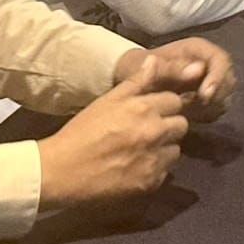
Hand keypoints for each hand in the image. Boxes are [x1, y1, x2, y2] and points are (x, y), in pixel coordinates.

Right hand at [36, 58, 188, 211]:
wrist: (62, 172)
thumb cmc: (82, 131)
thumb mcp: (107, 100)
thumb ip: (136, 81)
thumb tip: (154, 60)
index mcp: (144, 108)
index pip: (175, 100)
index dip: (164, 105)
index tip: (151, 111)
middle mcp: (155, 132)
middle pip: (181, 125)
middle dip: (168, 125)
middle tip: (148, 131)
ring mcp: (155, 159)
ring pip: (176, 149)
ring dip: (164, 148)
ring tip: (142, 150)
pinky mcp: (151, 182)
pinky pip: (166, 171)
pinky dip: (155, 169)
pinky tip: (136, 167)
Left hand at [116, 38, 235, 121]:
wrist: (131, 82)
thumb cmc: (138, 68)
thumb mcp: (150, 65)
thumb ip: (172, 67)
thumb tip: (199, 70)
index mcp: (198, 50)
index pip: (221, 60)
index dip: (218, 77)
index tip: (205, 95)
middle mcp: (208, 64)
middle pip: (228, 79)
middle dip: (216, 95)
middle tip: (197, 108)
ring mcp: (209, 81)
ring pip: (225, 95)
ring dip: (211, 106)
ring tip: (189, 112)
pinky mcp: (207, 98)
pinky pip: (217, 108)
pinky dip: (207, 114)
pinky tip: (189, 116)